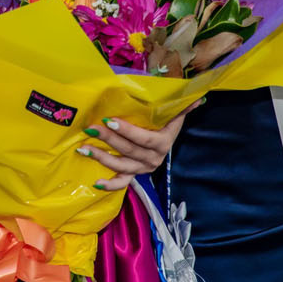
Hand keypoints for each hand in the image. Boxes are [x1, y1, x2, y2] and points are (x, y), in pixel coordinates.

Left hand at [78, 100, 200, 189]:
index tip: (109, 120)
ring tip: (84, 149)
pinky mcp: (135, 175)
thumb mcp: (175, 114)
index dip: (127, 131)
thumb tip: (197, 96)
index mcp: (162, 143)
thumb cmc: (165, 123)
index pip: (143, 138)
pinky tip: (96, 182)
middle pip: (129, 150)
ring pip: (122, 166)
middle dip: (109, 139)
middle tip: (92, 129)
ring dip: (102, 158)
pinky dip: (110, 185)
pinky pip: (123, 183)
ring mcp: (143, 168)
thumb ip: (183, 105)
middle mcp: (153, 158)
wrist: (164, 140)